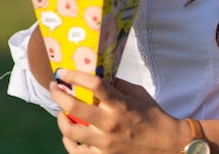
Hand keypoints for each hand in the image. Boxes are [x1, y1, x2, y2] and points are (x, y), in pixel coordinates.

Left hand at [50, 70, 183, 152]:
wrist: (165, 144)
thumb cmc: (151, 114)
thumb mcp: (137, 93)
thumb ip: (117, 84)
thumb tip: (99, 74)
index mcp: (120, 103)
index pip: (94, 84)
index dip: (75, 75)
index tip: (63, 71)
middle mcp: (110, 123)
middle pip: (74, 107)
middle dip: (59, 94)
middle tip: (54, 87)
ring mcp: (105, 143)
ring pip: (71, 131)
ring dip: (60, 118)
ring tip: (60, 111)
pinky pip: (77, 152)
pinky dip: (68, 142)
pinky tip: (67, 134)